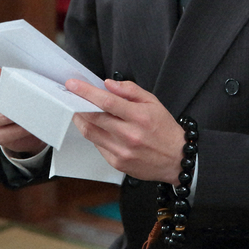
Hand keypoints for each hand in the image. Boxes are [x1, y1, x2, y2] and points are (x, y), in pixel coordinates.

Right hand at [0, 67, 46, 156]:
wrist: (24, 129)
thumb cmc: (22, 103)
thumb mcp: (20, 89)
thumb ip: (20, 81)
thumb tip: (31, 77)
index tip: (0, 73)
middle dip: (9, 94)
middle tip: (25, 93)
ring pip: (1, 116)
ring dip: (18, 114)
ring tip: (33, 110)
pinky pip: (8, 133)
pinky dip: (21, 129)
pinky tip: (30, 126)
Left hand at [67, 78, 183, 184]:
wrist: (177, 160)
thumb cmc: (165, 130)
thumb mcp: (153, 102)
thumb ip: (130, 90)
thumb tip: (108, 84)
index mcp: (139, 117)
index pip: (106, 101)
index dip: (86, 92)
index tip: (73, 85)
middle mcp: (129, 135)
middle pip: (94, 117)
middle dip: (78, 104)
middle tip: (72, 96)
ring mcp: (122, 151)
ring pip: (91, 133)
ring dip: (81, 120)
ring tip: (79, 111)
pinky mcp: (118, 163)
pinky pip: (97, 146)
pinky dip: (93, 134)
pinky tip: (96, 127)